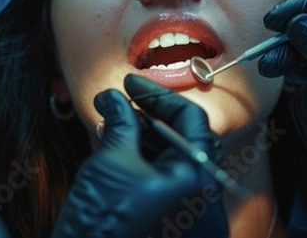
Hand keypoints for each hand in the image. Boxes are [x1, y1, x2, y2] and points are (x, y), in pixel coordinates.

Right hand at [52, 74, 228, 237]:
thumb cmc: (102, 225)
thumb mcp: (112, 163)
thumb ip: (120, 122)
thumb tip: (113, 97)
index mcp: (199, 180)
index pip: (192, 120)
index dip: (159, 95)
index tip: (131, 82)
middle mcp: (204, 199)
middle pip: (184, 138)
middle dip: (151, 115)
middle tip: (122, 99)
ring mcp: (189, 214)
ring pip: (173, 159)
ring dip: (144, 135)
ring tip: (113, 120)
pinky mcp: (172, 223)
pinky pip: (165, 181)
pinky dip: (144, 160)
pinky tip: (118, 146)